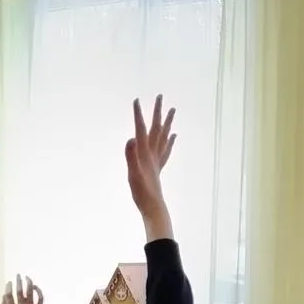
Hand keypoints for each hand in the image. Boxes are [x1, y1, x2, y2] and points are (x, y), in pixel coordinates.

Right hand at [1, 275, 44, 303]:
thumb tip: (3, 297)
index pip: (8, 296)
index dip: (8, 287)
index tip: (9, 282)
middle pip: (19, 291)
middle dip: (18, 281)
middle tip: (18, 275)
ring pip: (29, 291)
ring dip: (28, 282)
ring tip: (27, 277)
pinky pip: (40, 297)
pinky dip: (38, 290)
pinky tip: (35, 287)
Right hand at [124, 96, 175, 241]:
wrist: (153, 207)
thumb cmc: (141, 193)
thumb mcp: (132, 174)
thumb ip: (131, 156)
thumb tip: (131, 138)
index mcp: (145, 153)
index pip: (141, 129)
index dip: (138, 115)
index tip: (136, 100)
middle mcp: (153, 154)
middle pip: (157, 128)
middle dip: (158, 112)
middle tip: (160, 96)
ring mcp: (157, 160)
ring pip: (164, 136)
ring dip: (167, 122)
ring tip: (172, 110)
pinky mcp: (158, 167)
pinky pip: (166, 150)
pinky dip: (170, 140)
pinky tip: (173, 136)